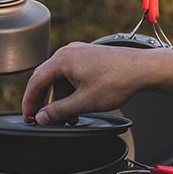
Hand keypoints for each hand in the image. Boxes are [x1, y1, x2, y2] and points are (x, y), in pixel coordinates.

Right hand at [21, 42, 172, 124]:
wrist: (143, 69)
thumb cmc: (118, 79)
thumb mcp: (84, 101)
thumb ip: (59, 111)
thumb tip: (42, 118)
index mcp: (63, 59)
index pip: (35, 82)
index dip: (29, 103)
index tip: (29, 117)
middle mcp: (69, 52)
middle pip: (46, 80)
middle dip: (45, 102)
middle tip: (44, 120)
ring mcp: (80, 53)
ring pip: (60, 79)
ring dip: (61, 99)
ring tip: (68, 118)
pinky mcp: (89, 57)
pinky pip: (72, 75)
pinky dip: (71, 91)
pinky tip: (78, 106)